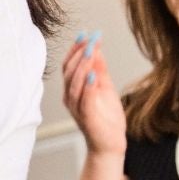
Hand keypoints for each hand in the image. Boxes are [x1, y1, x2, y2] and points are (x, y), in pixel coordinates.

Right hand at [62, 31, 125, 158]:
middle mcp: (70, 98)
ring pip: (74, 84)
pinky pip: (85, 99)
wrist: (110, 145)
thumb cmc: (105, 118)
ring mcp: (77, 108)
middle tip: (90, 39)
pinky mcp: (87, 117)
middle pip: (69, 72)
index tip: (85, 34)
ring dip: (82, 66)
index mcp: (72, 89)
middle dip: (79, 54)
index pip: (68, 65)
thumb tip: (96, 47)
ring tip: (91, 51)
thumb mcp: (105, 88)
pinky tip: (93, 74)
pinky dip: (88, 86)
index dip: (75, 49)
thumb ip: (99, 69)